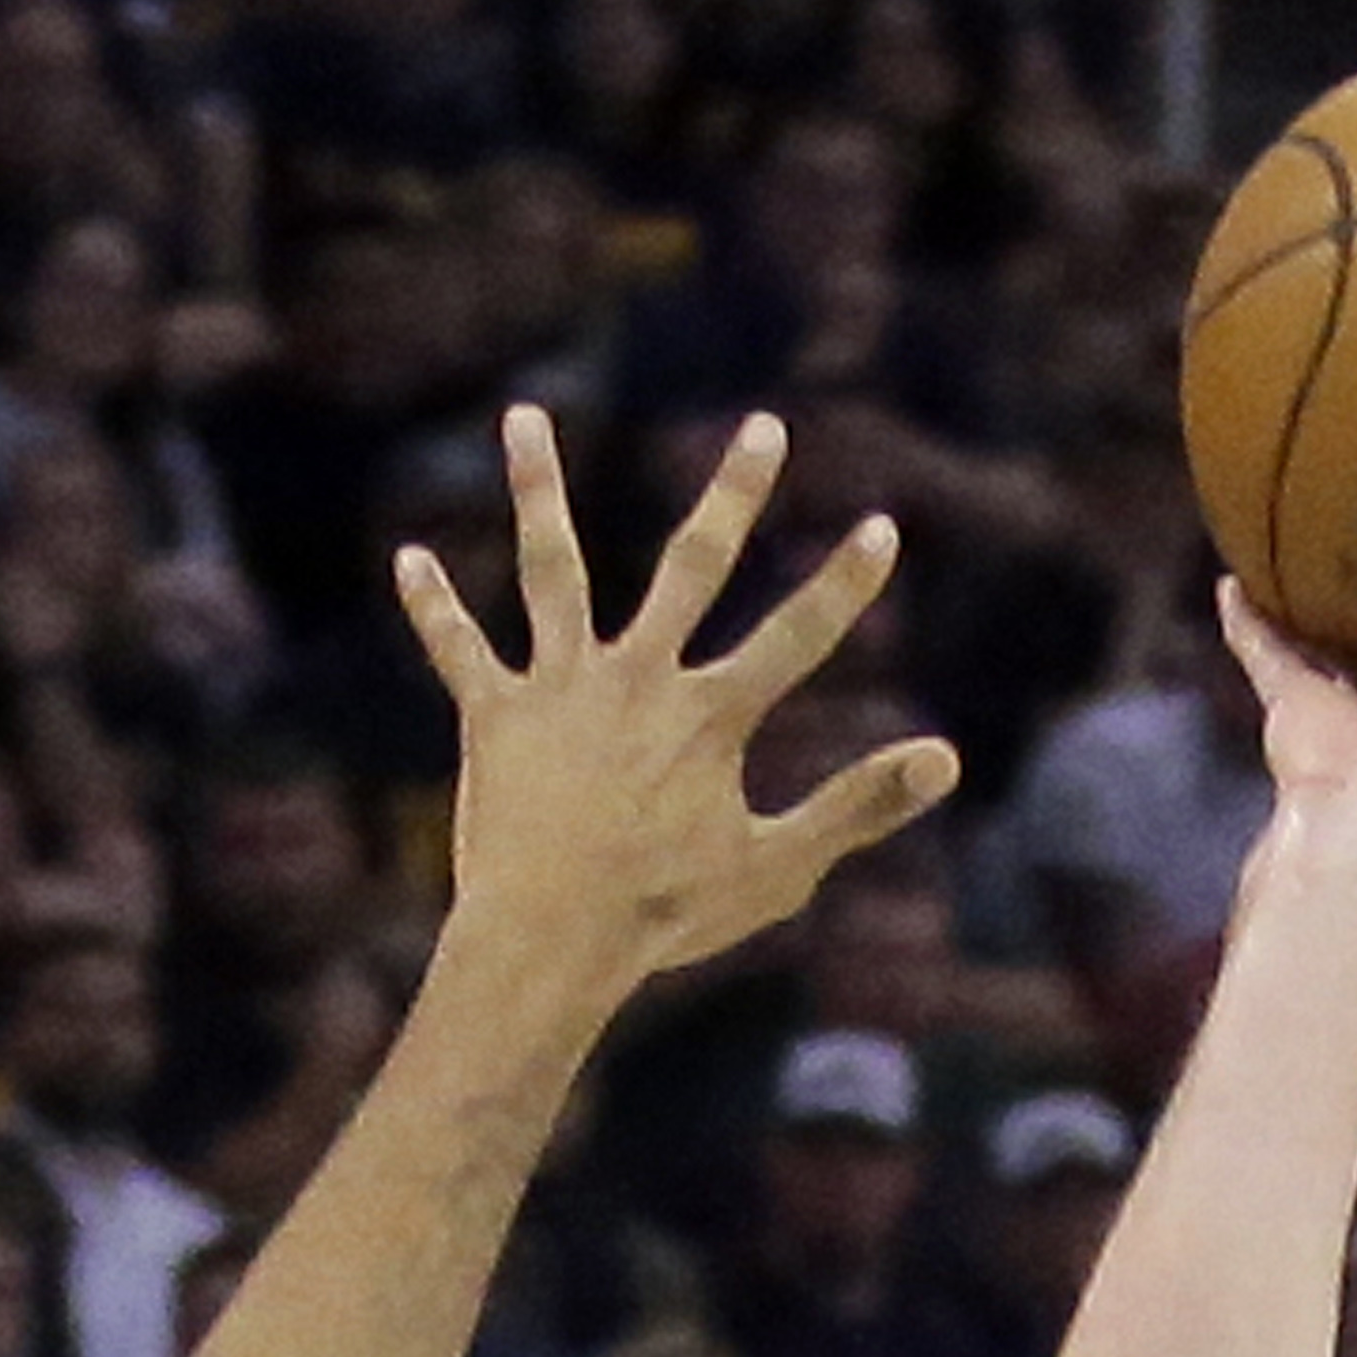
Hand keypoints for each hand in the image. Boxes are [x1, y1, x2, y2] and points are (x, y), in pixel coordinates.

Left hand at [399, 406, 958, 995]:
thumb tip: (947, 758)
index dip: (844, 585)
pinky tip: (409, 559)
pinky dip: (433, 607)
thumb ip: (860, 805)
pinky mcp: (494, 717)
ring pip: (551, 568)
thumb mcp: (778, 868)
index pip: (796, 637)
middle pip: (692, 567)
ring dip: (539, 489)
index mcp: (710, 715)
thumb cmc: (664, 916)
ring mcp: (560, 688)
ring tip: (524, 416)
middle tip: (763, 428)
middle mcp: (638, 678)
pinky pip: (459, 651)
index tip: (882, 526)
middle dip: (734, 495)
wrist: (549, 940)